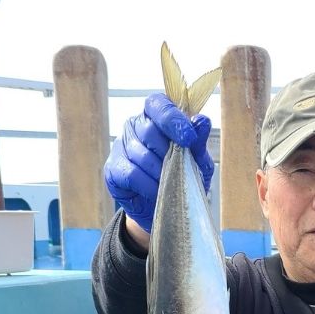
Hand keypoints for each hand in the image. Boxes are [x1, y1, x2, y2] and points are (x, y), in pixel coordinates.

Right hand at [104, 92, 213, 233]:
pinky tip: (156, 192)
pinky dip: (148, 186)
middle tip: (178, 170)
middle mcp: (135, 126)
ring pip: (141, 154)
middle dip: (168, 153)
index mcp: (155, 117)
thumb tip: (202, 121)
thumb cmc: (182, 179)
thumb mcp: (198, 163)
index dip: (172, 118)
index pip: (157, 104)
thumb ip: (198, 142)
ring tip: (169, 184)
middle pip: (149, 130)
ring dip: (160, 173)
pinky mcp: (113, 169)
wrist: (167, 209)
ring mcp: (121, 146)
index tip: (188, 137)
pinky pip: (132, 174)